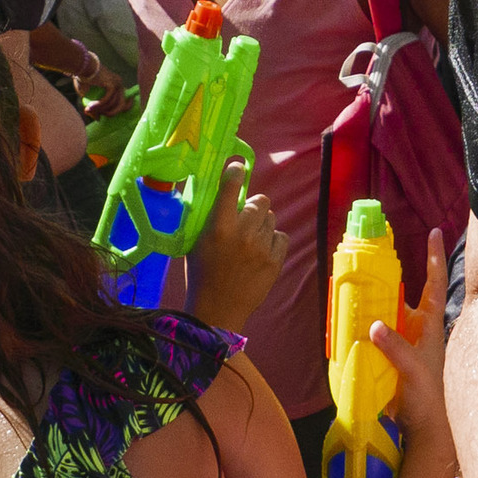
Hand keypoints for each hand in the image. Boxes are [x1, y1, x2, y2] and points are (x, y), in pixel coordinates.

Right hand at [186, 164, 286, 329]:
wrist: (217, 310)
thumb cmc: (202, 274)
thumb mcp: (196, 242)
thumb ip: (210, 217)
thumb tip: (222, 192)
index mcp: (218, 227)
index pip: (230, 187)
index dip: (235, 172)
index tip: (238, 167)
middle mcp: (242, 233)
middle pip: (260, 201)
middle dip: (252, 206)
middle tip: (244, 218)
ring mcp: (261, 247)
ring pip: (271, 218)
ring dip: (262, 223)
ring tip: (250, 239)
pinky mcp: (274, 261)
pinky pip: (281, 236)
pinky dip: (272, 240)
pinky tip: (261, 250)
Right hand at [371, 228, 452, 434]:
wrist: (422, 431)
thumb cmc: (428, 399)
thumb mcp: (415, 372)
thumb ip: (397, 349)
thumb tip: (375, 326)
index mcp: (430, 328)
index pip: (434, 285)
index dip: (435, 258)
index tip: (435, 232)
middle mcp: (416, 330)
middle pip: (403, 294)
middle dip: (389, 277)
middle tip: (371, 258)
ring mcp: (401, 343)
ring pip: (385, 313)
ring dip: (370, 301)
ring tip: (351, 286)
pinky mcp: (387, 358)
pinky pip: (371, 334)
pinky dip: (359, 325)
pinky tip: (344, 320)